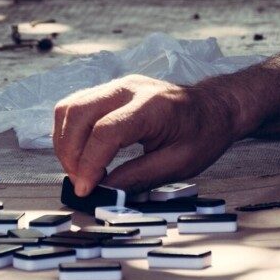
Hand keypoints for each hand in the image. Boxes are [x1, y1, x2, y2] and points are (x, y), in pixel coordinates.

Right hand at [53, 75, 243, 196]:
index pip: (106, 131)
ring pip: (69, 108)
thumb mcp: (179, 164)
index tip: (86, 189)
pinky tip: (81, 154)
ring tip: (79, 171)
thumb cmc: (203, 133)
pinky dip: (69, 132)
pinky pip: (75, 107)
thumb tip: (105, 192)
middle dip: (71, 154)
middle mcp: (128, 89)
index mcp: (152, 106)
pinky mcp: (109, 91)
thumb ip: (139, 177)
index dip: (89, 163)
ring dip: (65, 143)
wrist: (214, 107)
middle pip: (78, 114)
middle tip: (81, 183)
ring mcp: (116, 86)